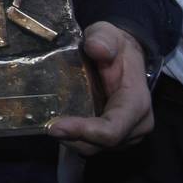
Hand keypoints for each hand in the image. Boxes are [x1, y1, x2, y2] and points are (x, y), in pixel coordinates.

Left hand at [47, 21, 152, 155]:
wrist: (122, 54)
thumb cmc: (114, 44)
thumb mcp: (107, 34)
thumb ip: (103, 39)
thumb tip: (96, 48)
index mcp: (137, 103)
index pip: (113, 129)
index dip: (85, 132)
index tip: (55, 127)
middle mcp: (137, 124)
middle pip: (102, 144)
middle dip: (74, 139)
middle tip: (45, 126)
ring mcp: (127, 133)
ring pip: (96, 148)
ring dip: (72, 141)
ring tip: (48, 126)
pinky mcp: (115, 136)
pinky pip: (94, 144)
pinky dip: (75, 139)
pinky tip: (58, 126)